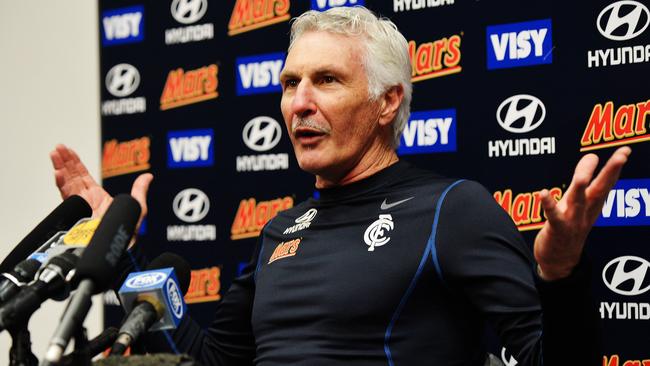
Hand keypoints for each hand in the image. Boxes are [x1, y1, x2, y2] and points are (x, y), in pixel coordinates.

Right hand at [50, 144, 152, 224]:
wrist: (119, 249)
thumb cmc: (127, 233)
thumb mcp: (137, 206)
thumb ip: (140, 190)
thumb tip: (148, 177)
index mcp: (97, 197)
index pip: (83, 175)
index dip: (75, 163)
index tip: (69, 151)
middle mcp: (86, 201)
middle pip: (72, 176)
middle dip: (65, 161)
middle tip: (59, 148)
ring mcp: (80, 207)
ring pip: (67, 183)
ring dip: (60, 168)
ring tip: (55, 154)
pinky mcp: (76, 213)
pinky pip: (67, 196)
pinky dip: (62, 184)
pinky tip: (59, 173)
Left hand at [534, 146, 630, 280]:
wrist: (560, 261)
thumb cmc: (568, 226)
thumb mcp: (579, 202)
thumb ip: (584, 179)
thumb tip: (592, 156)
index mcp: (593, 204)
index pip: (607, 182)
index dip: (616, 166)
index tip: (626, 149)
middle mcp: (586, 211)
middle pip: (600, 189)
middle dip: (611, 172)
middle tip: (622, 156)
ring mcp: (573, 221)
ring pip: (579, 202)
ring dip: (581, 187)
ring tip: (582, 175)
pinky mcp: (557, 230)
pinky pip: (553, 216)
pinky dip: (548, 204)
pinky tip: (542, 193)